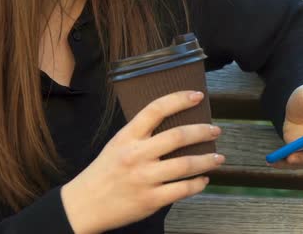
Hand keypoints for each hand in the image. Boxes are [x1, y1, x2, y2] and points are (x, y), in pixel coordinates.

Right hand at [60, 91, 224, 233]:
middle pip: (177, 136)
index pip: (155, 110)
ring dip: (207, 160)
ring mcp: (144, 178)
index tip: (197, 96)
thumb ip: (141, 134)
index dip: (179, 99)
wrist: (84, 205)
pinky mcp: (150, 200)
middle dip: (202, 132)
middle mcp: (136, 155)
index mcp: (127, 137)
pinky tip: (203, 179)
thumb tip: (175, 123)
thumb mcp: (117, 145)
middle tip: (215, 130)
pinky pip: (182, 190)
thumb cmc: (104, 172)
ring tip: (218, 157)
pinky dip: (197, 184)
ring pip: (185, 165)